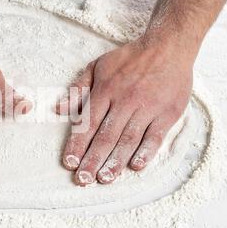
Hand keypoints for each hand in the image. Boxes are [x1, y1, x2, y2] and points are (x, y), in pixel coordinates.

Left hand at [57, 38, 194, 185]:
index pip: (88, 123)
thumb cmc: (129, 58)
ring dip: (116, 162)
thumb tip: (59, 108)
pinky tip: (136, 166)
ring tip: (104, 179)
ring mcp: (148, 108)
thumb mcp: (98, 66)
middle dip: (93, 160)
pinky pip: (155, 136)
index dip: (78, 145)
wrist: (168, 47)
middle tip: (83, 180)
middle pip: (106, 136)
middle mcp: (125, 101)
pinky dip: (146, 152)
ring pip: (129, 139)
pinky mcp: (167, 113)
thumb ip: (78, 88)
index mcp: (106, 90)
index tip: (70, 163)